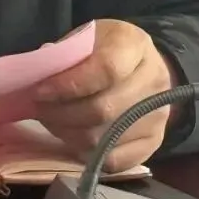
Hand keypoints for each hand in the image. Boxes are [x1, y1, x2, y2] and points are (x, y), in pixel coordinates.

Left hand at [33, 19, 175, 172]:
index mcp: (135, 44)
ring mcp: (159, 114)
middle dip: (62, 113)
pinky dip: (87, 153)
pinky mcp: (156, 142)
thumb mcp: (86, 38)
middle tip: (40, 110)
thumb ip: (64, 54)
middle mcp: (154, 79)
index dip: (69, 85)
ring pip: (105, 138)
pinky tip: (72, 138)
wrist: (143, 66)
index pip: (106, 69)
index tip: (40, 91)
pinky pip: (115, 160)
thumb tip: (38, 75)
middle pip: (104, 109)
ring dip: (69, 134)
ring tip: (52, 122)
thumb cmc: (105, 49)